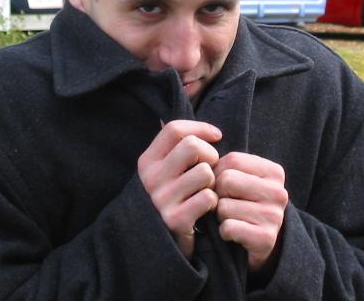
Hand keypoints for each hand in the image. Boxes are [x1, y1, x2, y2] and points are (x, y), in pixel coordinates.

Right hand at [137, 120, 222, 258]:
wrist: (153, 244)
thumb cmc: (167, 198)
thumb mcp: (162, 171)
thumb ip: (174, 148)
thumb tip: (198, 119)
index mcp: (147, 160)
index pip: (176, 129)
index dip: (201, 128)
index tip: (216, 136)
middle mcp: (150, 177)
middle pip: (192, 146)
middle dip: (210, 155)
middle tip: (211, 167)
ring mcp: (161, 199)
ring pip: (205, 172)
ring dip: (213, 181)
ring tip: (207, 190)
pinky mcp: (175, 220)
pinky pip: (208, 198)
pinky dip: (213, 201)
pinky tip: (205, 208)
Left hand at [214, 152, 287, 273]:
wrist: (261, 243)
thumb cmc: (244, 204)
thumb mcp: (242, 179)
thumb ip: (226, 167)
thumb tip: (204, 168)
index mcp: (274, 172)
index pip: (233, 160)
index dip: (218, 172)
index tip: (224, 186)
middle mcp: (278, 192)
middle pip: (226, 180)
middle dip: (217, 193)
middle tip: (226, 204)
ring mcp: (274, 216)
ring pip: (223, 206)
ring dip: (219, 215)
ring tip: (232, 219)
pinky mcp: (266, 238)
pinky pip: (227, 227)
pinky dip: (223, 232)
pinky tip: (233, 234)